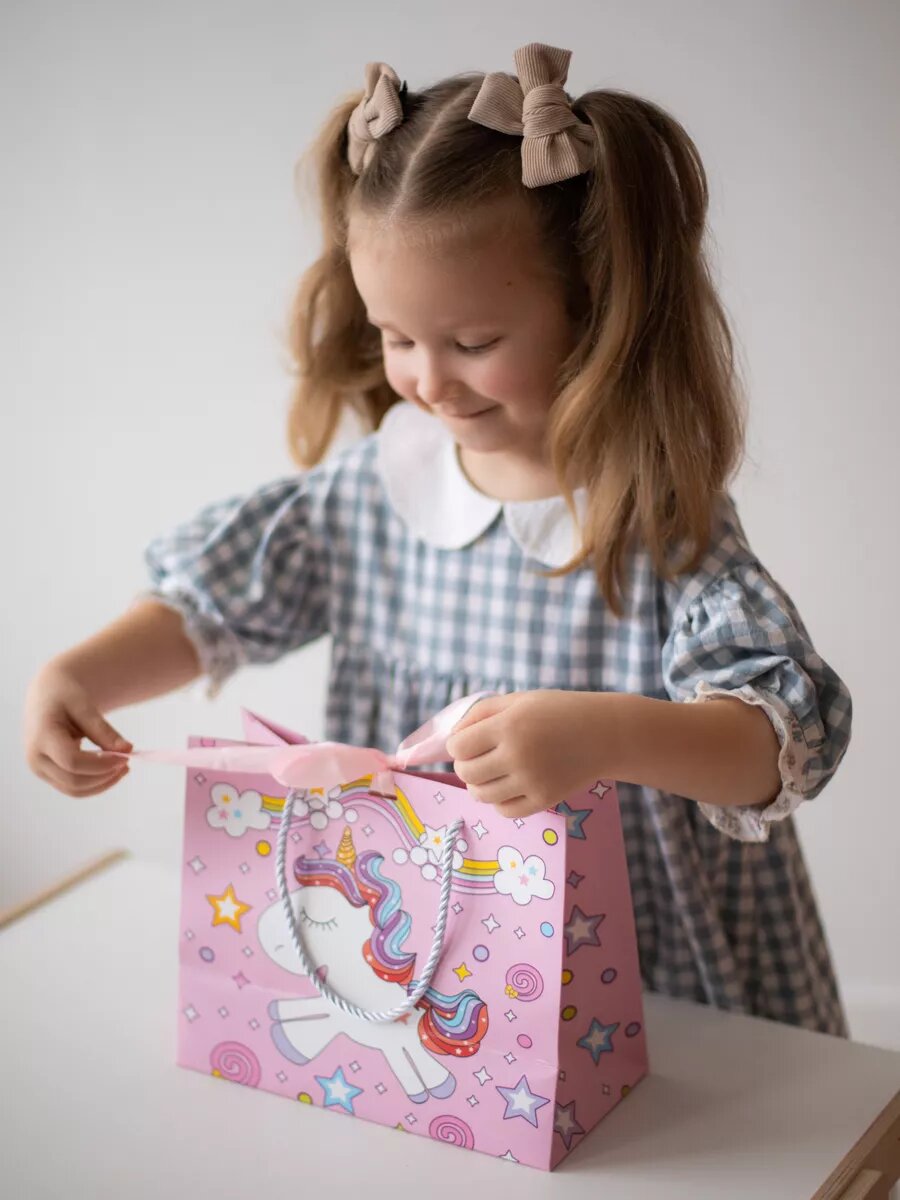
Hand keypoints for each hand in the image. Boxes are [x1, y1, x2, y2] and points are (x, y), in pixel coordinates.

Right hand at [23, 662, 132, 796]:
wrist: (47, 695)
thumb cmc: (66, 696)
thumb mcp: (85, 707)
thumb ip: (103, 730)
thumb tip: (127, 750)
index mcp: (41, 737)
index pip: (73, 761)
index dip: (102, 764)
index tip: (125, 757)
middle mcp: (35, 758)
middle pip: (73, 781)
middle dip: (104, 776)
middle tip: (127, 763)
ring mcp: (39, 769)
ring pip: (73, 790)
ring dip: (102, 784)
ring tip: (123, 769)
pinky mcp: (47, 774)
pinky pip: (73, 788)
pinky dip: (94, 784)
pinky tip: (111, 772)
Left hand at [445, 689, 613, 819]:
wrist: (604, 734)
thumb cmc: (557, 712)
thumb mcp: (518, 700)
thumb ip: (481, 713)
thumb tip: (452, 739)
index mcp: (509, 725)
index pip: (458, 747)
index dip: (457, 744)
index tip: (468, 741)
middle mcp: (518, 755)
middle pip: (466, 772)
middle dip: (465, 765)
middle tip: (478, 758)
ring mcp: (532, 781)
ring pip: (481, 795)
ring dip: (478, 784)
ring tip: (491, 772)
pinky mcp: (544, 800)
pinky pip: (504, 810)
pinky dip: (498, 801)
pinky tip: (508, 786)